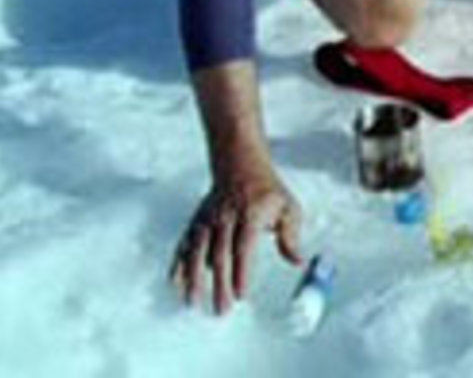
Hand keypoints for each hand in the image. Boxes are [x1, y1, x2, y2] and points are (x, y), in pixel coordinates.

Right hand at [170, 161, 302, 314]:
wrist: (238, 163)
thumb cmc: (266, 190)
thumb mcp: (288, 207)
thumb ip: (291, 237)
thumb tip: (298, 262)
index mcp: (251, 214)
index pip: (244, 247)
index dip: (241, 272)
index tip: (242, 294)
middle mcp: (226, 218)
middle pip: (220, 255)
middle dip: (219, 285)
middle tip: (222, 309)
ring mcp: (208, 220)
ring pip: (197, 252)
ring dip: (193, 279)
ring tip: (193, 302)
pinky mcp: (196, 222)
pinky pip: (184, 245)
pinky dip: (178, 264)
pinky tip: (175, 283)